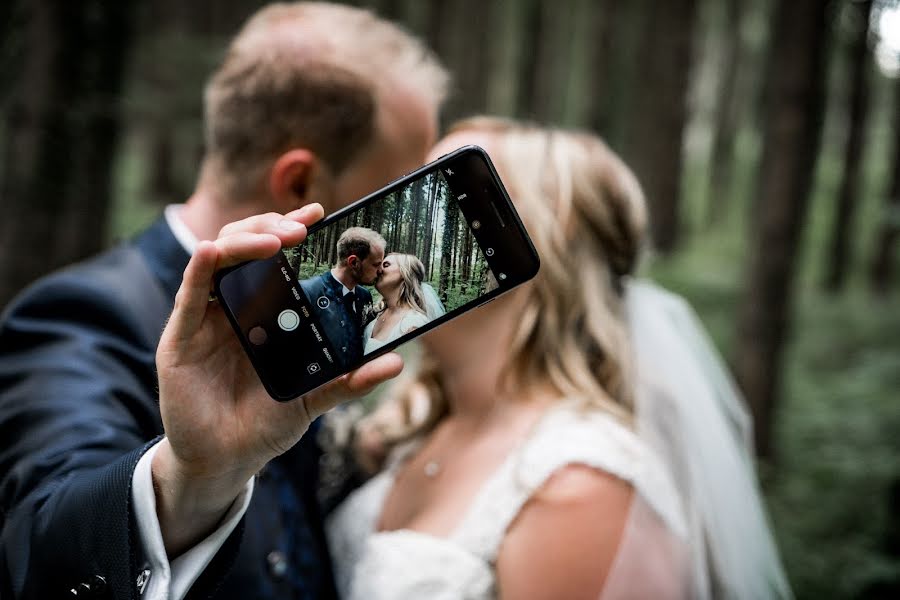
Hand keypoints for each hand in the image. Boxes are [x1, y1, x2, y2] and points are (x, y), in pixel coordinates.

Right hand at [153, 205, 402, 554]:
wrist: (228, 461)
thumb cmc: (266, 423)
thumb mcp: (312, 398)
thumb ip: (348, 380)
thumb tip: (395, 363)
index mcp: (263, 310)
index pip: (274, 257)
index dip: (291, 229)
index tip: (319, 214)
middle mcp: (233, 306)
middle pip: (244, 247)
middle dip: (271, 228)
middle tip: (300, 230)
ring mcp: (204, 319)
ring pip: (216, 260)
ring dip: (243, 241)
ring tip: (273, 239)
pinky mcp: (180, 338)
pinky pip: (188, 296)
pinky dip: (199, 270)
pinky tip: (210, 252)